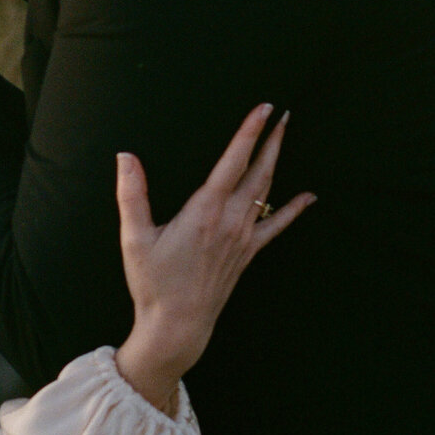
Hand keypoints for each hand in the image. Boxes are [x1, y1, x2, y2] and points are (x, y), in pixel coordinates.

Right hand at [113, 104, 315, 412]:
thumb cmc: (154, 283)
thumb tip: (126, 156)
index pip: (232, 161)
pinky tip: (309, 197)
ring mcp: (243, 238)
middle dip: (272, 140)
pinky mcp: (247, 253)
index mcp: (204, 211)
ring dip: (276, 162)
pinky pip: (276, 226)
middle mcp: (230, 221)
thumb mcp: (134, 238)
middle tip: (283, 114)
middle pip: (258, 171)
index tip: (264, 109)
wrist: (178, 325)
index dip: (249, 132)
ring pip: (266, 192)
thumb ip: (132, 194)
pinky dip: (293, 210)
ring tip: (284, 136)